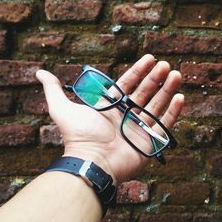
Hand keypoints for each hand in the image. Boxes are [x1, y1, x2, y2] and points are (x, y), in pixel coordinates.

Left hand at [36, 54, 183, 183]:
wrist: (92, 162)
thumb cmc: (78, 136)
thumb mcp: (62, 109)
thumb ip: (54, 90)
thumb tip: (40, 71)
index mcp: (111, 107)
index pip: (128, 84)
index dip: (139, 71)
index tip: (150, 58)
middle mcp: (126, 116)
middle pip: (145, 93)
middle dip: (156, 78)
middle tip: (166, 65)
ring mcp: (139, 128)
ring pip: (157, 105)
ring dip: (167, 90)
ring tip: (177, 75)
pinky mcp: (150, 142)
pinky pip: (164, 124)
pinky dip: (173, 112)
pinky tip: (180, 97)